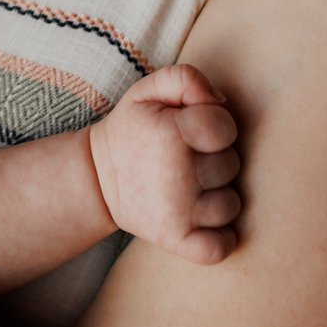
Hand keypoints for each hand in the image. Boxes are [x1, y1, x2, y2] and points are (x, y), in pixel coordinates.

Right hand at [88, 64, 241, 264]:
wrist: (95, 179)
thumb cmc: (132, 130)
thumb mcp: (147, 91)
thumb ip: (186, 79)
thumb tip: (219, 100)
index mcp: (170, 134)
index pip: (224, 127)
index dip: (216, 124)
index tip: (196, 128)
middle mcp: (176, 176)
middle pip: (231, 166)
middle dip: (216, 158)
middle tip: (187, 157)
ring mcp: (177, 213)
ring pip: (231, 205)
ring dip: (218, 196)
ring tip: (192, 186)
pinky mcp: (175, 240)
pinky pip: (218, 247)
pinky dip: (220, 239)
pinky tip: (205, 222)